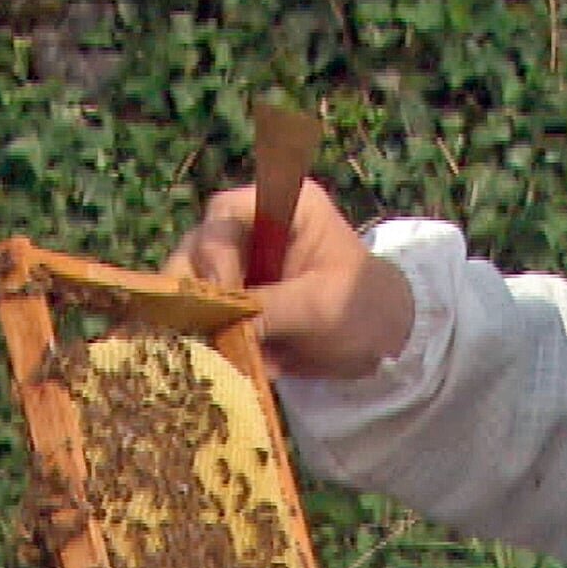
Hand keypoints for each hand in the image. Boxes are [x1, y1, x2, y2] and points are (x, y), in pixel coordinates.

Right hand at [164, 177, 413, 378]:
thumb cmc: (361, 306)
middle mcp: (250, 229)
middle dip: (195, 290)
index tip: (223, 291)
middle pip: (195, 247)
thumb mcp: (322, 306)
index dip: (214, 249)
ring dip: (194, 318)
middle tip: (203, 328)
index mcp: (282, 207)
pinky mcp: (230, 301)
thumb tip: (226, 326)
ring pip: (188, 283)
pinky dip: (203, 338)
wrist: (379, 342)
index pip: (225, 212)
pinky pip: (198, 315)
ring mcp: (236, 265)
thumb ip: (275, 308)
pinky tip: (221, 360)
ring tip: (211, 349)